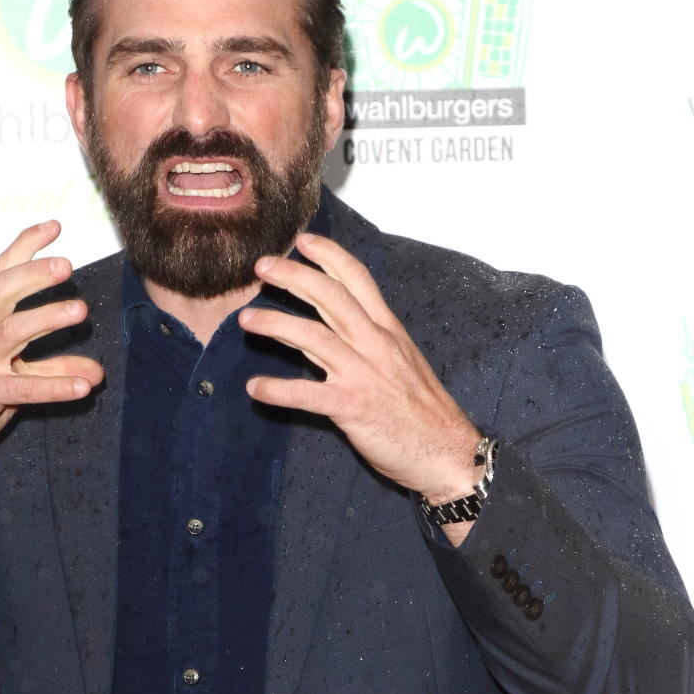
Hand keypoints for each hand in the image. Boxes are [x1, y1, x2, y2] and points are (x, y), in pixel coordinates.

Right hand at [0, 220, 102, 525]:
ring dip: (46, 319)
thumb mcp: (17, 375)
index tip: (54, 226)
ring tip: (81, 311)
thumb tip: (97, 372)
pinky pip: (23, 388)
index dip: (25, 247)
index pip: (0, 274)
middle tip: (67, 266)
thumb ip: (54, 367)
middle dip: (33, 275)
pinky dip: (55, 385)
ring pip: (9, 333)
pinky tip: (84, 385)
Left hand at [239, 233, 480, 508]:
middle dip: (293, 276)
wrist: (448, 453)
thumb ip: (362, 339)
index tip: (303, 240)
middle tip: (262, 266)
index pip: (358, 280)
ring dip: (275, 324)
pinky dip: (277, 390)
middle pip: (330, 297)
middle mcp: (375, 344)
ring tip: (246, 319)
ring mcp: (363, 374)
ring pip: (313, 337)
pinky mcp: (352, 407)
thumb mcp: (399, 361)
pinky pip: (307, 395)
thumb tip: (321, 323)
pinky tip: (255, 388)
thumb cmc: (421, 409)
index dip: (329, 256)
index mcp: (388, 330)